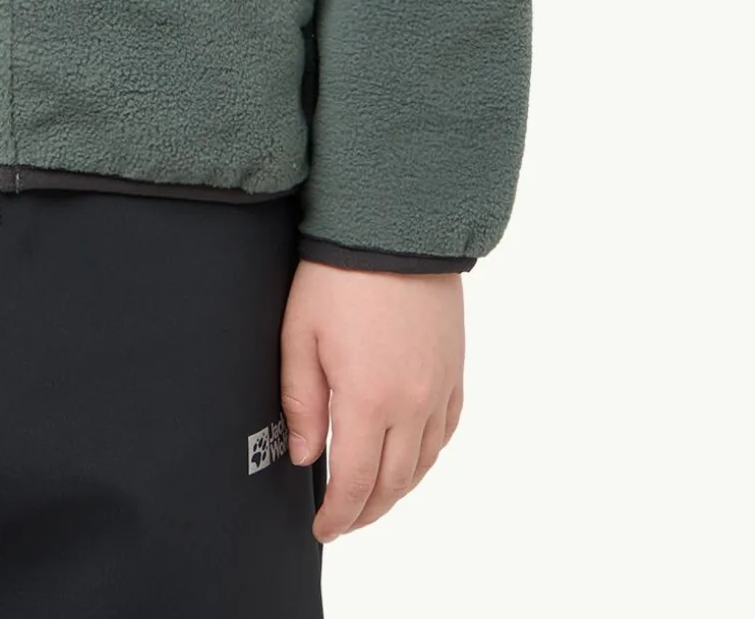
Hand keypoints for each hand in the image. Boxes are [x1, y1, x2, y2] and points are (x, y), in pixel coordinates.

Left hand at [279, 258, 463, 541]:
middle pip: (393, 483)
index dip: (339, 515)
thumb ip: (302, 401)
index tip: (323, 528)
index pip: (356, 483)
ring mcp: (440, 388)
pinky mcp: (454, 370)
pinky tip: (409, 459)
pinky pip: (445, 432)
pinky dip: (426, 457)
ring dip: (397, 491)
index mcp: (370, 400)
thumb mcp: (300, 334)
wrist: (395, 226)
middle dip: (366, 512)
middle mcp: (413, 403)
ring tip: (370, 498)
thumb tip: (305, 456)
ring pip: (423, 464)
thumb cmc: (338, 274)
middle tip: (342, 521)